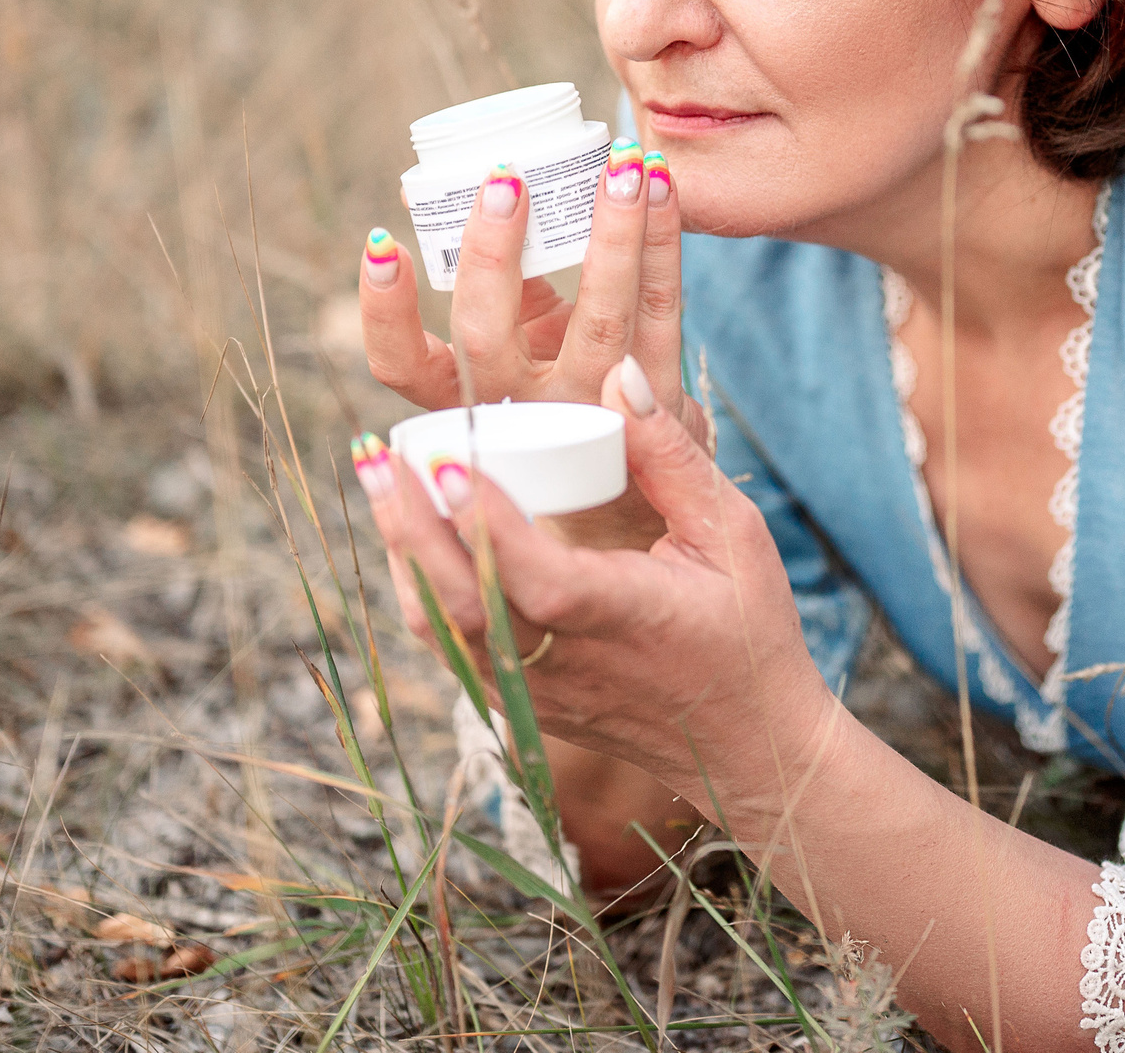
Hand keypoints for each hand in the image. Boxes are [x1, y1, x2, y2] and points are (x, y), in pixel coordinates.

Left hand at [353, 356, 834, 813]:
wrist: (746, 747)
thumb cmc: (749, 633)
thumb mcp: (732, 534)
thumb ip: (671, 457)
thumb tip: (617, 377)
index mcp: (620, 618)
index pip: (531, 575)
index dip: (481, 522)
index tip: (444, 459)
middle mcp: (564, 665)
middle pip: (461, 603)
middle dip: (411, 524)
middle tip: (375, 454)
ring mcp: (535, 694)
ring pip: (442, 630)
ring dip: (404, 553)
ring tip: (380, 481)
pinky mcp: (522, 706)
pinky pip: (452, 648)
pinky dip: (421, 590)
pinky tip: (411, 536)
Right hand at [359, 143, 698, 425]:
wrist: (639, 484)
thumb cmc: (560, 392)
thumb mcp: (516, 351)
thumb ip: (499, 285)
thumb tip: (447, 191)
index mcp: (467, 397)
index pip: (401, 365)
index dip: (384, 310)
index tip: (381, 240)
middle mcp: (522, 411)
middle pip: (489, 338)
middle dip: (491, 253)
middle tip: (503, 178)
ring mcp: (593, 409)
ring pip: (599, 316)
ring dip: (610, 231)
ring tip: (616, 164)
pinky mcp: (660, 400)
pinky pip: (661, 307)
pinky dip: (662, 238)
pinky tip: (658, 181)